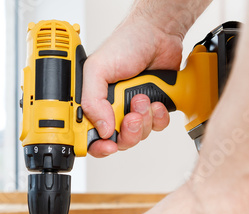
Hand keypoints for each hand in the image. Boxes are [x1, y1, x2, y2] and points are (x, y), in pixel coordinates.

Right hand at [81, 15, 181, 156]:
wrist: (158, 34)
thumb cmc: (125, 44)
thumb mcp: (97, 69)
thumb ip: (92, 101)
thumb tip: (100, 128)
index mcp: (94, 103)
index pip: (89, 135)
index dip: (98, 146)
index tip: (107, 145)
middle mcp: (112, 110)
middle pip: (117, 140)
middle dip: (127, 132)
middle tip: (131, 117)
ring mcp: (133, 110)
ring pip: (139, 135)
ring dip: (144, 121)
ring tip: (143, 99)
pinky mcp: (153, 108)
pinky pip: (157, 127)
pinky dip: (159, 117)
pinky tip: (156, 101)